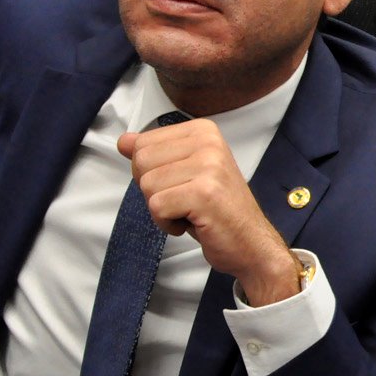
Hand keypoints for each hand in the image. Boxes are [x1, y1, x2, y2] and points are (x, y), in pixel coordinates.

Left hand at [118, 120, 301, 306]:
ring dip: (162, 209)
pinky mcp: (204, 193)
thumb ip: (155, 154)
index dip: (151, 172)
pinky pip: (157, 207)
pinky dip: (167, 223)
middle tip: (184, 200)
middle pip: (141, 161)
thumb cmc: (218, 211)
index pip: (142, 143)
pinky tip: (192, 222)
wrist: (251, 243)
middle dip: (153, 190)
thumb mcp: (185, 173)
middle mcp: (208, 142)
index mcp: (203, 131)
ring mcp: (209, 166)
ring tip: (190, 212)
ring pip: (147, 185)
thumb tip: (124, 141)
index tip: (181, 184)